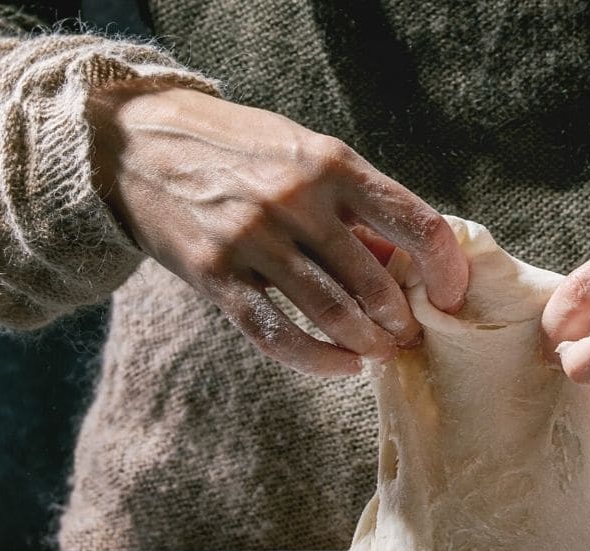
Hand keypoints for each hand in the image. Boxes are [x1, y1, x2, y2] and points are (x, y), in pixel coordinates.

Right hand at [87, 83, 467, 375]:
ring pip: (332, 313)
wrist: (137, 145)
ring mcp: (254, 238)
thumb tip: (404, 263)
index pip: (416, 221)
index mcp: (332, 163)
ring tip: (379, 352)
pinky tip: (340, 365)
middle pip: (375, 281)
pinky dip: (317, 360)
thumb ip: (355, 207)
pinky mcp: (216, 274)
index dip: (446, 269)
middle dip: (402, 320)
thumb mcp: (304, 154)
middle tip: (408, 335)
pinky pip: (277, 334)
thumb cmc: (238, 150)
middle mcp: (296, 199)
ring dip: (366, 344)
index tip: (452, 296)